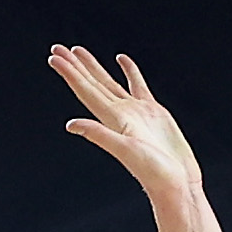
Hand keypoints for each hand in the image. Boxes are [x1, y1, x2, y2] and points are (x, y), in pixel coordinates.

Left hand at [50, 46, 200, 196]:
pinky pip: (137, 85)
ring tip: (79, 51)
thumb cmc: (153, 172)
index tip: (55, 56)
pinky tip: (122, 59)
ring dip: (94, 67)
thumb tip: (71, 124)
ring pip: (109, 82)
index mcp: (111, 119)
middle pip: (91, 84)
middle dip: (75, 66)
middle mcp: (119, 114)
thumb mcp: (125, 151)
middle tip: (58, 48)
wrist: (177, 184)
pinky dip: (129, 71)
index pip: (85, 91)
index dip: (70, 73)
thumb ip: (99, 135)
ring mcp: (135, 112)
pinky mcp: (152, 112)